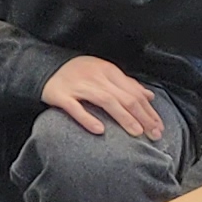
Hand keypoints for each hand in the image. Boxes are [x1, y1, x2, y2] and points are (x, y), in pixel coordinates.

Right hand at [39, 51, 167, 139]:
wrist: (42, 67)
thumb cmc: (77, 73)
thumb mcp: (103, 73)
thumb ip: (126, 84)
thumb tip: (149, 95)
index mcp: (107, 70)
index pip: (134, 92)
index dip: (149, 111)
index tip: (159, 127)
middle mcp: (95, 76)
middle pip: (124, 97)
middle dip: (143, 117)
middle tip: (154, 134)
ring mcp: (77, 85)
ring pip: (105, 100)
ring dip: (123, 117)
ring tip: (136, 133)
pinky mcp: (60, 95)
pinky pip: (75, 107)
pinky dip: (88, 118)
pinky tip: (99, 130)